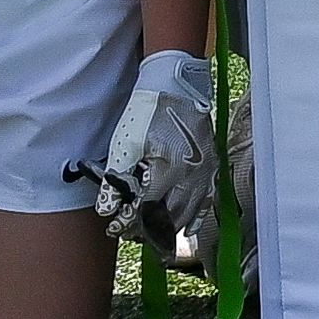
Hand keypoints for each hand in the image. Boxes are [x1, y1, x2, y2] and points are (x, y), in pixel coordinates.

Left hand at [83, 49, 218, 242]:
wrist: (177, 84)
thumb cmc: (149, 110)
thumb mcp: (125, 142)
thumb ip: (116, 179)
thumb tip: (108, 209)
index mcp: (170, 167)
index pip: (148, 208)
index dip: (130, 221)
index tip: (115, 227)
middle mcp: (192, 173)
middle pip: (170, 216)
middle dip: (148, 229)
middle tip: (129, 234)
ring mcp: (205, 171)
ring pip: (189, 212)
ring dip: (169, 227)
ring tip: (151, 233)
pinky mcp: (211, 166)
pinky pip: (206, 200)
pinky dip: (195, 217)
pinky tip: (187, 230)